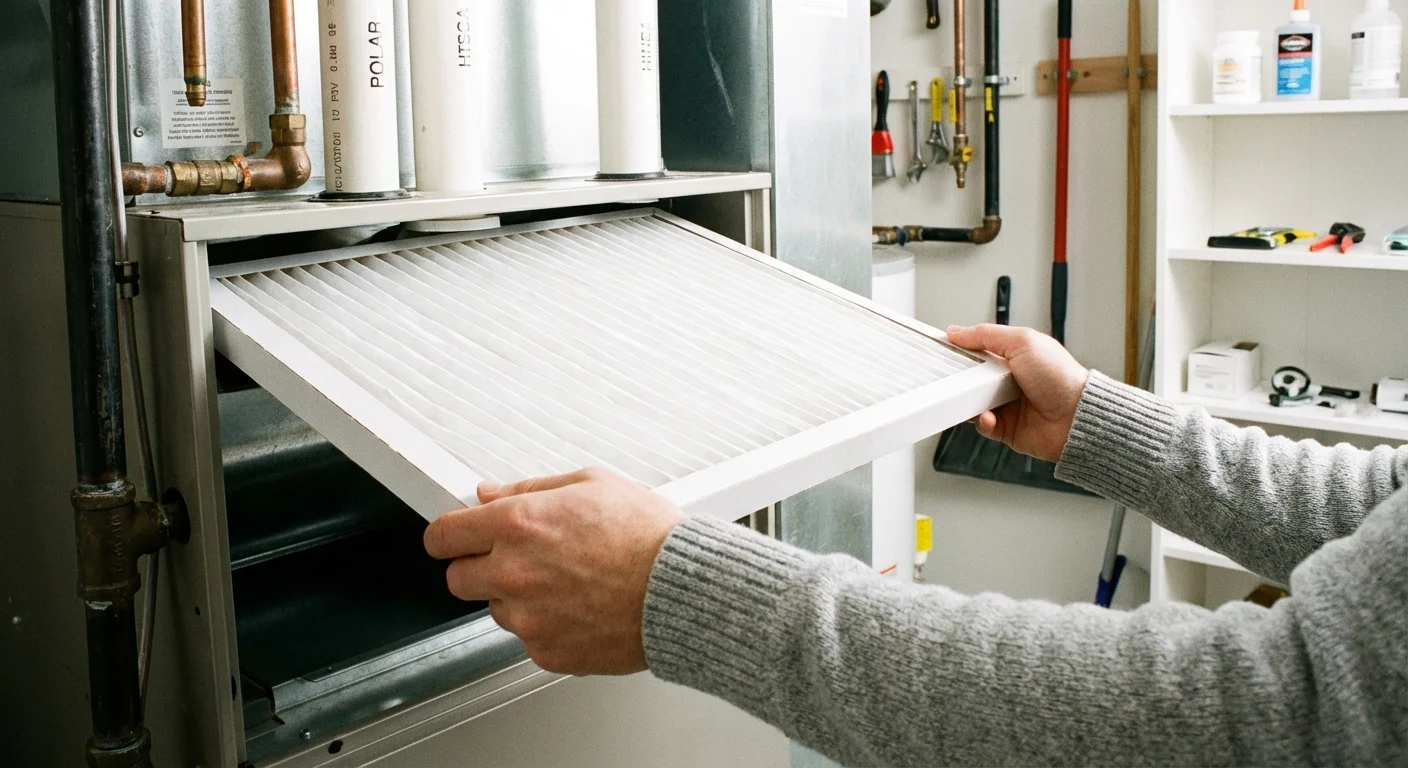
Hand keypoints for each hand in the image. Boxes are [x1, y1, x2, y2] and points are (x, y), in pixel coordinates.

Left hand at [423, 468, 683, 675]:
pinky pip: (530, 639)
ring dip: (518, 598)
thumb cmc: (649, 535)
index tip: (456, 538)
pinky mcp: (547, 652)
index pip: (443, 535)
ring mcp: (528, 619)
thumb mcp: (590, 484)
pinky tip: (581, 607)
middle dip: (478, 567)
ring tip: (568, 583)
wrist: (684, 590)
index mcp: (518, 524)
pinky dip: (548, 626)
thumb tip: (489, 495)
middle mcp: (513, 574)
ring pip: (497, 610)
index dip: (449, 535)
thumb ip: (529, 489)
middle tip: (517, 559)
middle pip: (457, 579)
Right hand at [945, 324, 1089, 462]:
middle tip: (951, 376)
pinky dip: (982, 421)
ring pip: (972, 402)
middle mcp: (1009, 380)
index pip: (978, 349)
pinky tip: (989, 416)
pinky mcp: (1007, 428)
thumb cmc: (1061, 378)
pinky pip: (982, 425)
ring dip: (968, 401)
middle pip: (970, 377)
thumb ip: (987, 335)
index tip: (940, 349)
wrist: (1077, 418)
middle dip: (959, 378)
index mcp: (1014, 356)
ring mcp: (1007, 405)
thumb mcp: (1023, 341)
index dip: (959, 349)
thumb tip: (958, 331)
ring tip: (971, 397)